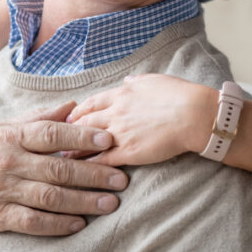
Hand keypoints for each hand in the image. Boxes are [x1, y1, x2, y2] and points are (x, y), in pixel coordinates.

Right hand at [0, 101, 128, 234]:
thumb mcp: (3, 127)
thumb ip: (39, 118)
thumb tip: (72, 106)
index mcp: (11, 136)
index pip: (52, 133)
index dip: (82, 137)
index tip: (109, 140)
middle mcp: (7, 161)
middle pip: (58, 168)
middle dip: (94, 174)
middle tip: (121, 179)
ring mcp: (1, 190)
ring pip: (50, 197)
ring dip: (83, 201)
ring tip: (110, 203)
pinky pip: (32, 222)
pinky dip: (57, 224)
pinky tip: (79, 223)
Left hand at [66, 74, 217, 166]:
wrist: (194, 115)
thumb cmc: (179, 95)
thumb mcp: (154, 80)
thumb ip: (136, 82)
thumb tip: (126, 81)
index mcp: (121, 94)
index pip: (91, 103)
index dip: (77, 111)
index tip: (68, 118)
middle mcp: (116, 112)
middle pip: (84, 122)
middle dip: (69, 131)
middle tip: (57, 139)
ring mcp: (120, 133)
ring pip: (88, 142)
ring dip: (73, 150)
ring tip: (62, 158)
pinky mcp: (129, 152)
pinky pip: (103, 159)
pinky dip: (90, 165)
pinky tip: (81, 171)